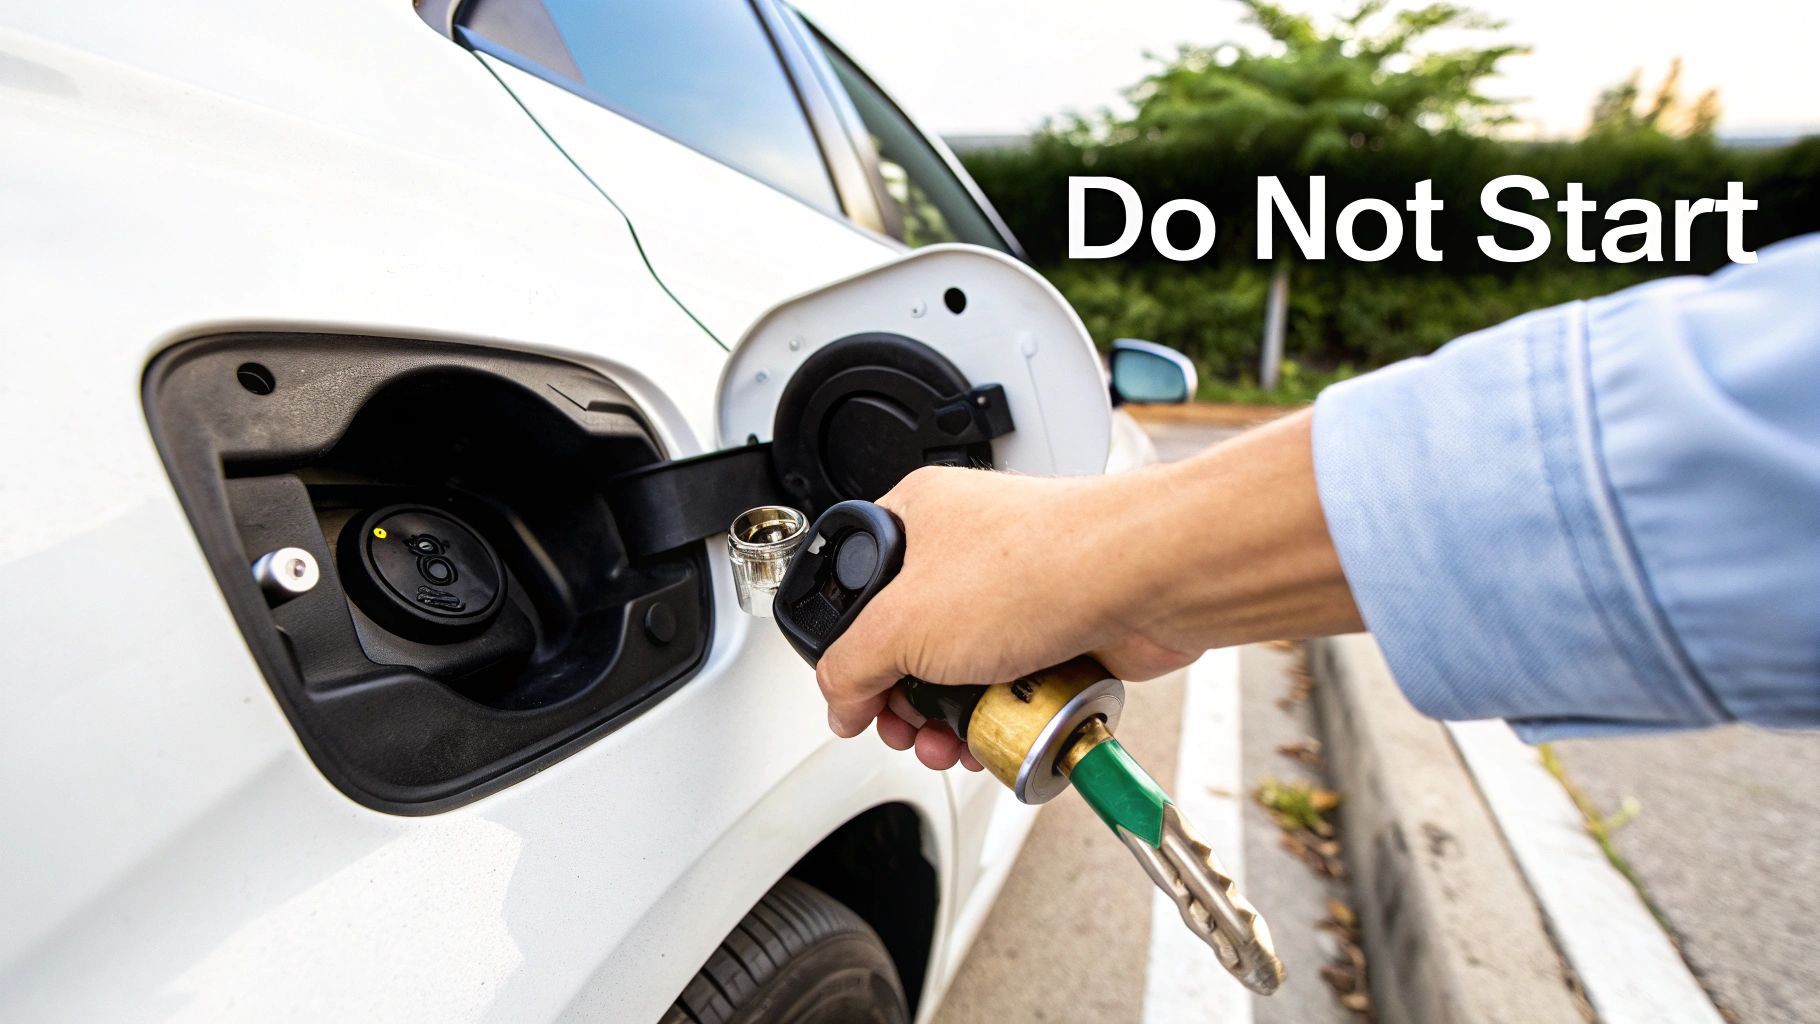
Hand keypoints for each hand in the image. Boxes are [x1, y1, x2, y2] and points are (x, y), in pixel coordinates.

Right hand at [812, 410, 1360, 771]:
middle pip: (911, 640)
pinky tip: (1000, 737)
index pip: (857, 589)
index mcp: (916, 518)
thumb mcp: (903, 626)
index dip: (851, 650)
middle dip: (905, 702)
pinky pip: (1016, 681)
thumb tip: (839, 701)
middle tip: (908, 731)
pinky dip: (1004, 716)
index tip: (856, 697)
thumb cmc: (1040, 565)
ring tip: (953, 746)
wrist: (1145, 580)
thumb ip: (851, 667)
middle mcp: (967, 547)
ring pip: (964, 668)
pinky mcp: (1061, 626)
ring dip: (951, 720)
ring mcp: (1017, 587)